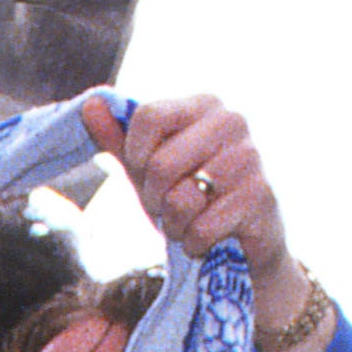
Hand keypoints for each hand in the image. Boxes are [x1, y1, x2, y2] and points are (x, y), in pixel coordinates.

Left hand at [112, 95, 320, 351]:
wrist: (242, 247)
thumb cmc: (192, 201)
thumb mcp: (148, 171)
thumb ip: (119, 140)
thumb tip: (91, 104)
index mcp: (204, 105)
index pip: (147, 117)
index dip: (136, 156)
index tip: (147, 174)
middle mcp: (232, 121)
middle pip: (160, 164)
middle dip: (154, 200)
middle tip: (171, 207)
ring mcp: (249, 158)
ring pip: (180, 200)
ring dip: (175, 225)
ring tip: (191, 222)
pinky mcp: (260, 196)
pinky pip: (201, 229)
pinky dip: (195, 244)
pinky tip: (209, 239)